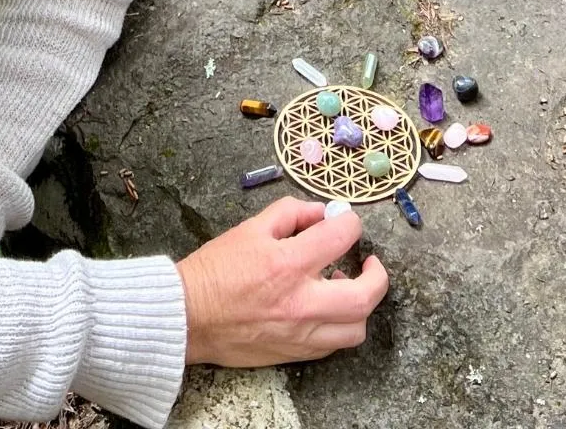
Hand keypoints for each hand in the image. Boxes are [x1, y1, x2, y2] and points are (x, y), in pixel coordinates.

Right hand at [175, 196, 388, 366]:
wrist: (189, 314)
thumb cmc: (215, 269)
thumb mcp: (249, 228)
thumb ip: (289, 213)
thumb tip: (320, 213)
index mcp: (287, 264)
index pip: (340, 237)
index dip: (350, 223)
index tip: (346, 222)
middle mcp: (301, 302)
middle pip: (365, 295)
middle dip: (377, 274)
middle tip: (369, 262)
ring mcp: (301, 333)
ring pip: (356, 328)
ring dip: (360, 304)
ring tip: (346, 287)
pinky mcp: (295, 353)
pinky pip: (334, 344)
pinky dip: (340, 324)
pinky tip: (327, 308)